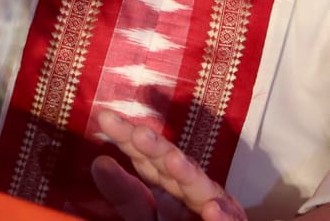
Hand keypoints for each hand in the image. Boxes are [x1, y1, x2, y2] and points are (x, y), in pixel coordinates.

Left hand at [91, 110, 246, 220]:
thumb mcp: (144, 215)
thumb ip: (125, 194)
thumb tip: (100, 162)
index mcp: (169, 183)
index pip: (146, 157)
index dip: (128, 138)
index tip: (106, 118)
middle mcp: (191, 188)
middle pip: (171, 163)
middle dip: (157, 148)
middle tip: (138, 134)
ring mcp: (214, 204)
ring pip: (201, 187)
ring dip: (189, 174)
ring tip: (174, 161)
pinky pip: (229, 220)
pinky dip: (224, 216)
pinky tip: (212, 210)